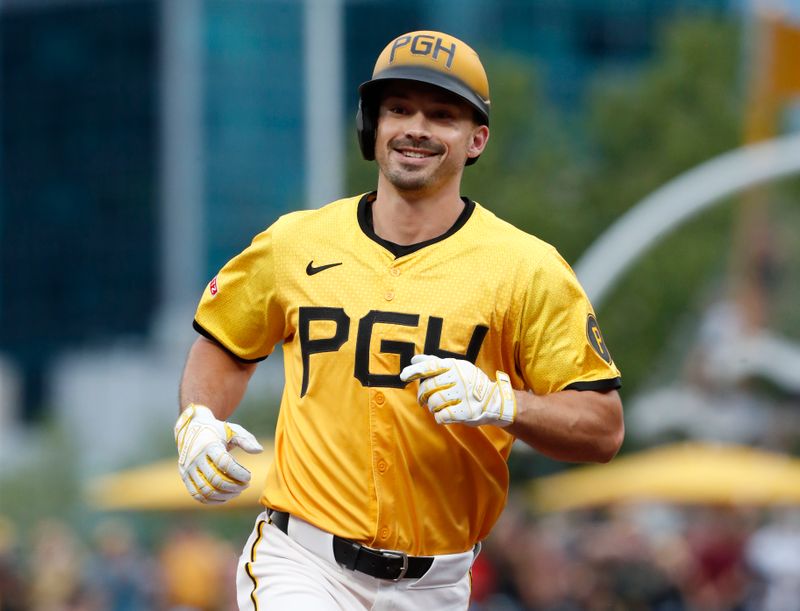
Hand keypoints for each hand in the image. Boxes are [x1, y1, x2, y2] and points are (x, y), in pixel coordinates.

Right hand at [174, 404, 262, 503]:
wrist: (191, 429)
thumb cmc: (217, 431)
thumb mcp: (232, 430)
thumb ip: (246, 440)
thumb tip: (260, 450)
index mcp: (209, 445)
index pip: (224, 464)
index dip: (239, 473)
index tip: (249, 477)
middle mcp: (196, 458)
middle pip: (215, 479)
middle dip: (234, 486)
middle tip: (245, 485)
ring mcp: (188, 468)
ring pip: (206, 490)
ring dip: (224, 495)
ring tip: (237, 492)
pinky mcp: (184, 476)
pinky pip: (197, 494)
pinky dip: (212, 500)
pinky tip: (225, 498)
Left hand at [399, 355, 515, 426]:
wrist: (495, 400)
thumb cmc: (470, 383)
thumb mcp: (457, 368)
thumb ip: (435, 363)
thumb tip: (414, 359)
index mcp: (455, 366)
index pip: (431, 366)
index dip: (415, 371)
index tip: (403, 376)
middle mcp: (459, 378)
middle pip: (428, 387)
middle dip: (422, 395)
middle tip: (423, 400)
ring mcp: (463, 395)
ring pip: (434, 402)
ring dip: (432, 407)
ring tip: (437, 407)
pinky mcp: (466, 412)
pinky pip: (442, 416)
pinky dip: (439, 417)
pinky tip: (444, 415)